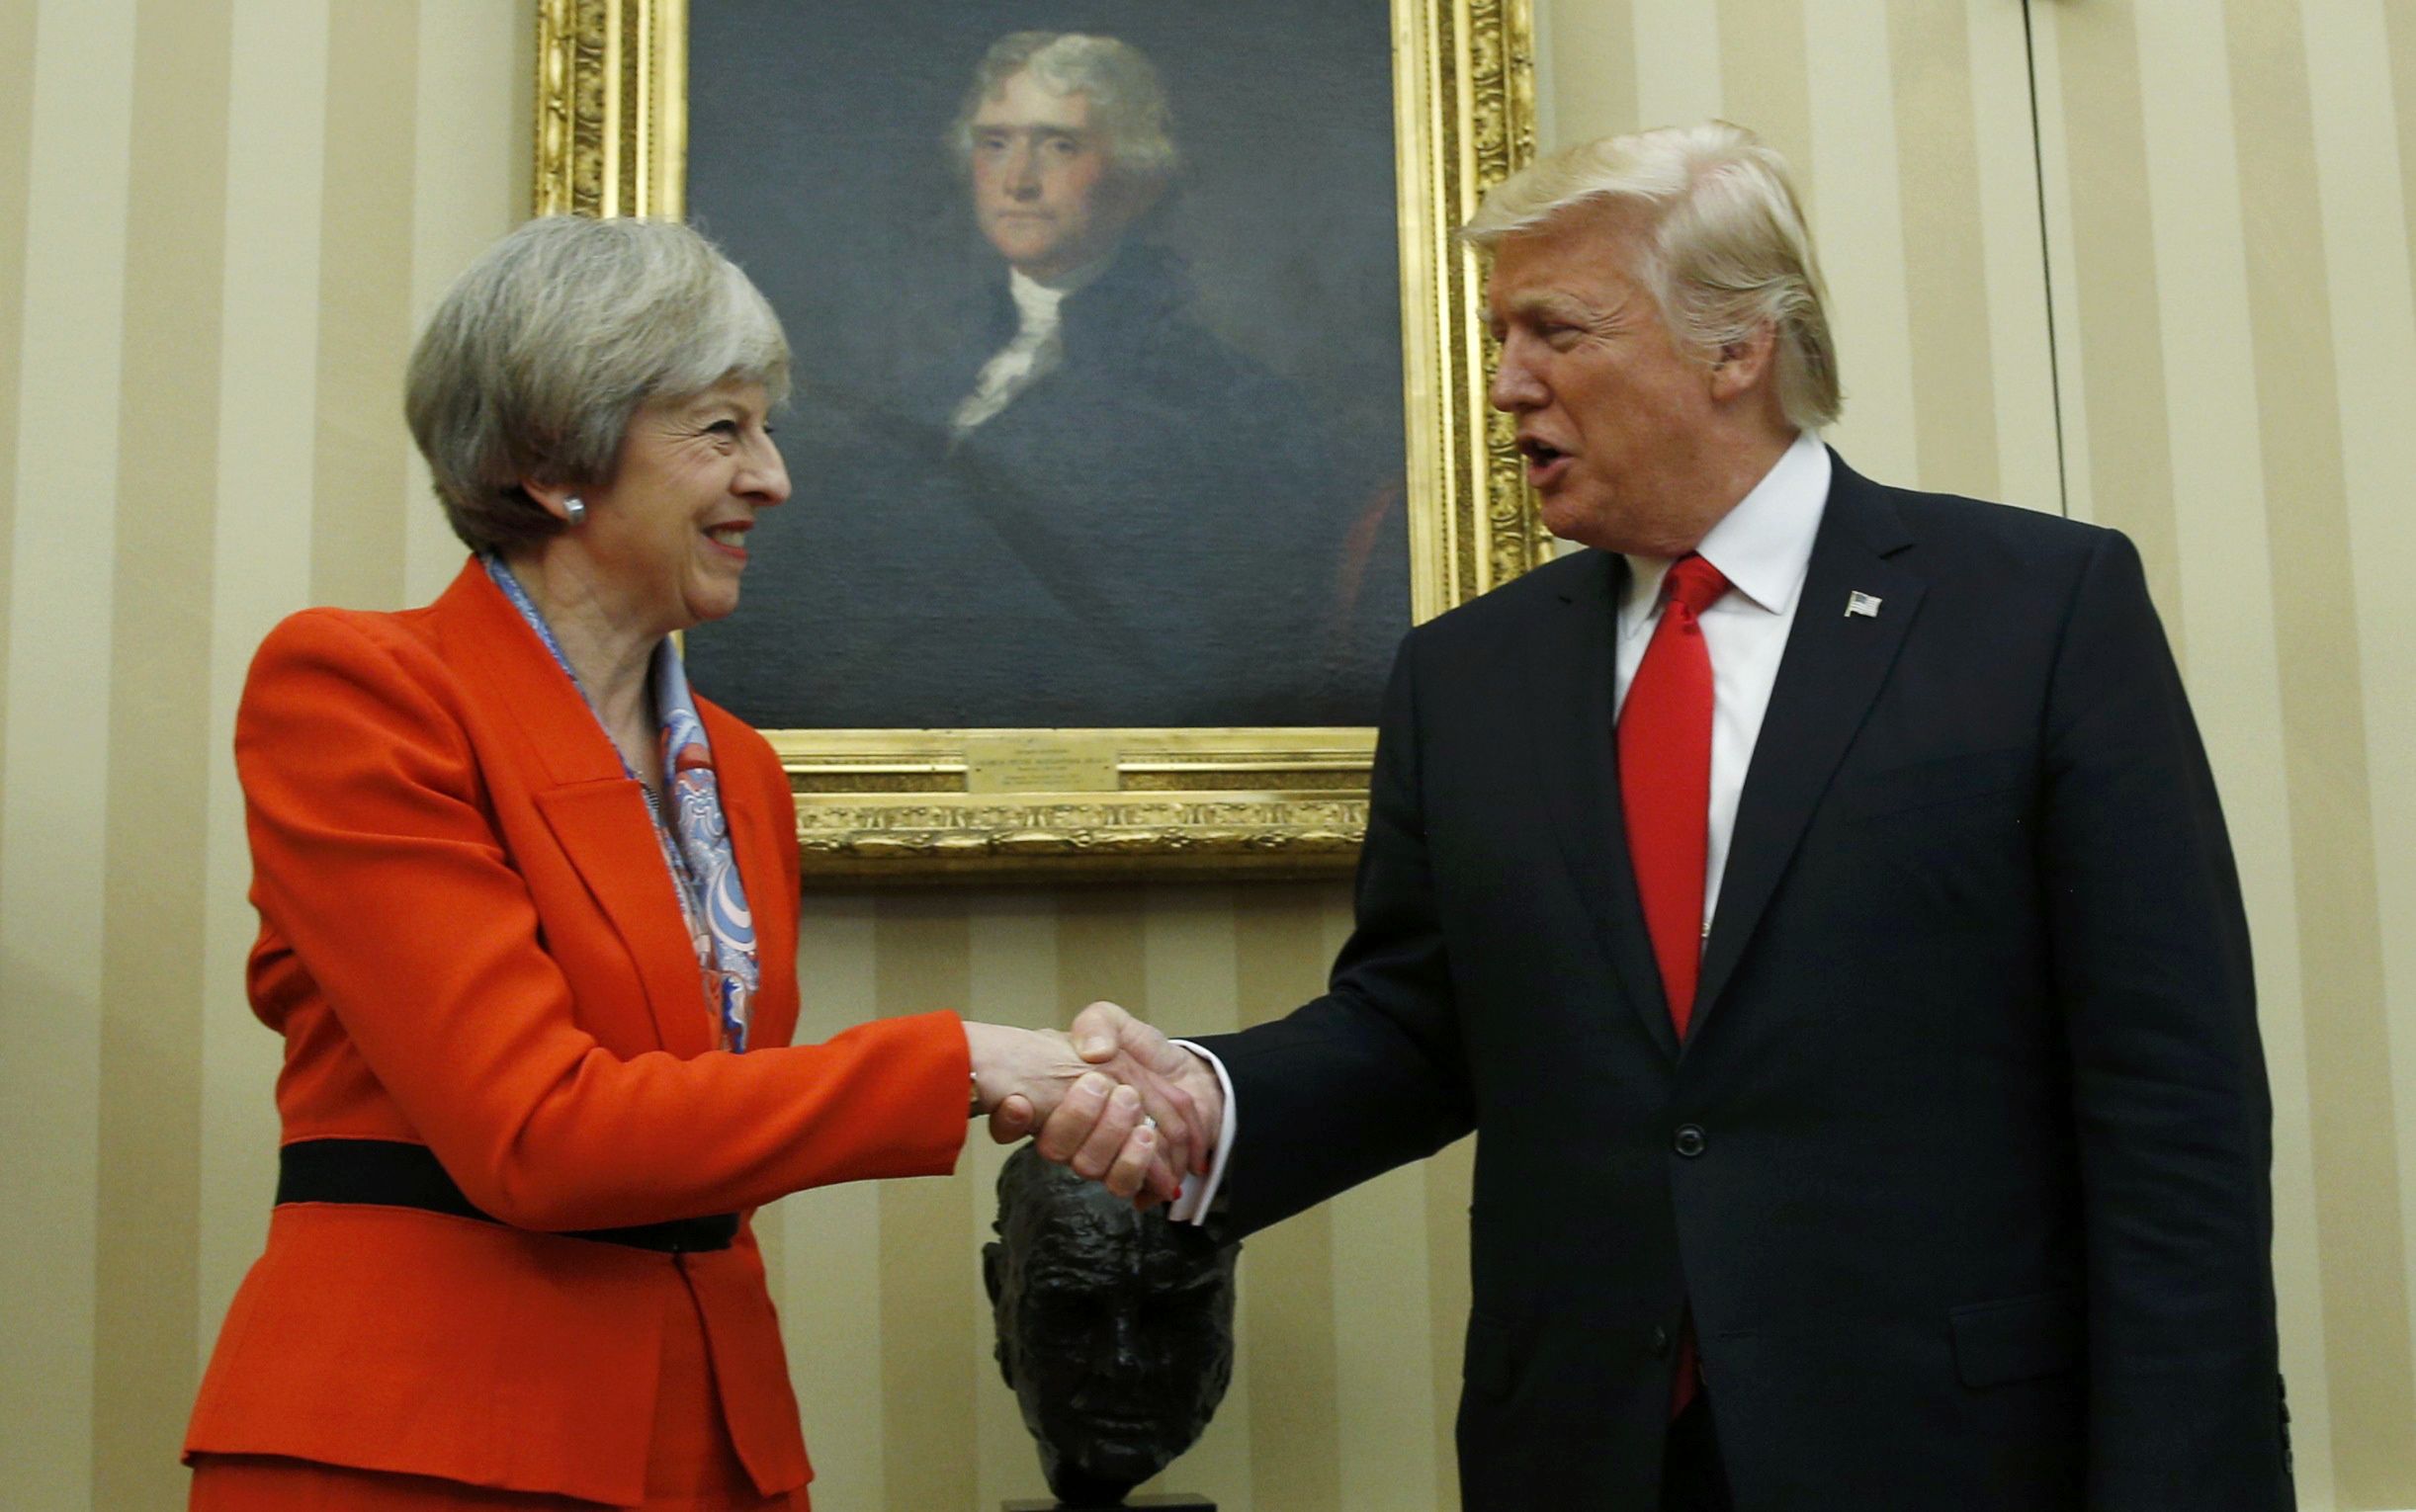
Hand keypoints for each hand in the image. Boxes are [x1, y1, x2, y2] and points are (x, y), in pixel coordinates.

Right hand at [964, 1022, 1179, 1203]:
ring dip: (1108, 1134)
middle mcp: (1069, 1137)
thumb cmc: (1141, 1052)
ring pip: (1088, 1167)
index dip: (1007, 1120)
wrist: (1186, 1076)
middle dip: (1076, 1115)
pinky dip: (1136, 1161)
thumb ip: (1097, 1024)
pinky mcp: (1130, 1174)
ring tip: (1130, 1100)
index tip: (1018, 1102)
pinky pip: (1123, 1184)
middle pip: (1054, 1148)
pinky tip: (1147, 1134)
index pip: (1010, 1123)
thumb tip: (1093, 1051)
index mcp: (1052, 1102)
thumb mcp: (1115, 1023)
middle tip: (1101, 1083)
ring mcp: (1098, 1158)